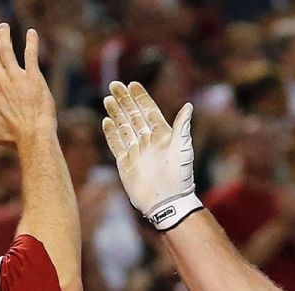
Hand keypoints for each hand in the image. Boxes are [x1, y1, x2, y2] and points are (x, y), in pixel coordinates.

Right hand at [0, 23, 56, 146]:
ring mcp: (17, 79)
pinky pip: (31, 55)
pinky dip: (31, 42)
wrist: (34, 137)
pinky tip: (32, 33)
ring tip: (4, 26)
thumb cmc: (13, 138)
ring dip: (5, 36)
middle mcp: (0, 82)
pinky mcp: (34, 78)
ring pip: (7, 51)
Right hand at [102, 81, 199, 229]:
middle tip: (114, 84)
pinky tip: (106, 121)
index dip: (140, 97)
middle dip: (124, 100)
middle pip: (133, 115)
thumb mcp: (183, 149)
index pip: (149, 110)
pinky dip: (111, 133)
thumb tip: (188, 106)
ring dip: (116, 113)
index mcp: (162, 135)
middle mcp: (148, 141)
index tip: (132, 84)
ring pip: (123, 127)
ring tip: (108, 99)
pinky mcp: (126, 164)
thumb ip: (182, 127)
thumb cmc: (179, 176)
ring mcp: (136, 151)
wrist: (167, 202)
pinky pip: (117, 145)